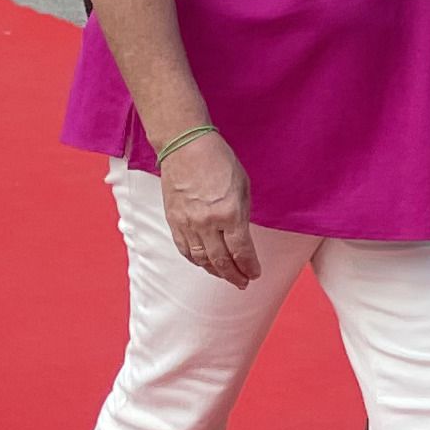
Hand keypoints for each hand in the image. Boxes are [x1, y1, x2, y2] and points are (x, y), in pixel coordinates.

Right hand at [159, 132, 257, 286]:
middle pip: (221, 261)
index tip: (255, 274)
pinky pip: (184, 249)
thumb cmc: (219, 161)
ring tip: (226, 276)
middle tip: (243, 282)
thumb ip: (242, 215)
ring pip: (201, 259)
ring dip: (215, 272)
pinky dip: (195, 261)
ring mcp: (188, 223)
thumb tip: (242, 237)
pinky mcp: (173, 221)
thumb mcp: (243, 186)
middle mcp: (207, 222)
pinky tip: (204, 264)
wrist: (185, 147)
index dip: (250, 267)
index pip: (241, 251)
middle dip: (235, 275)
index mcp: (230, 213)